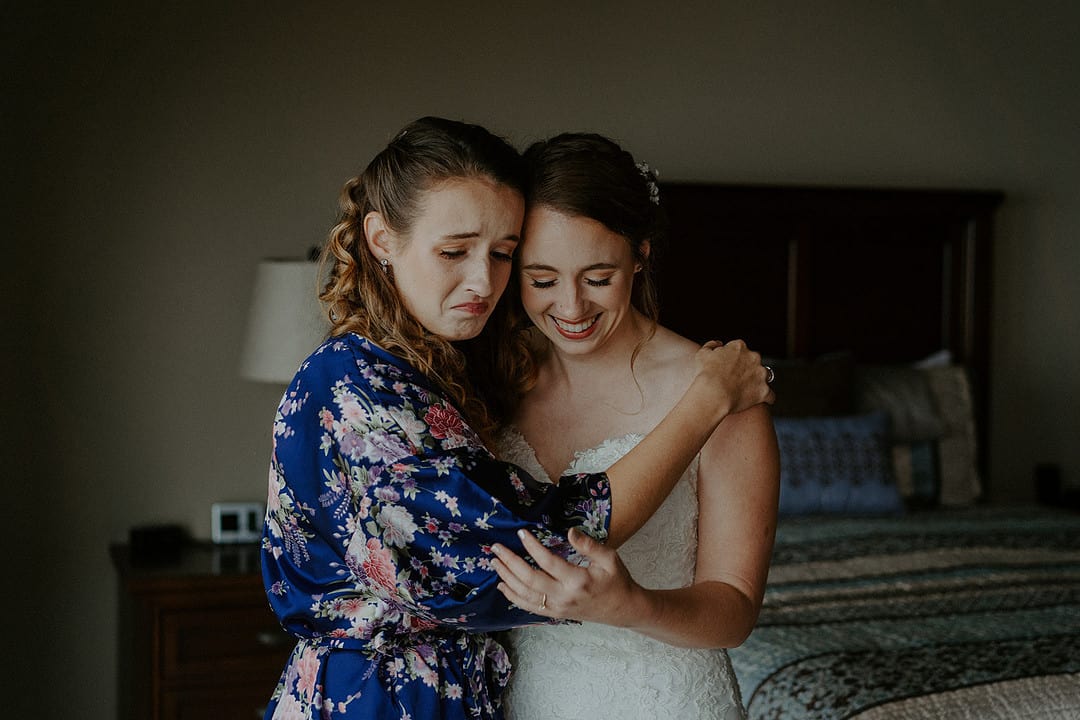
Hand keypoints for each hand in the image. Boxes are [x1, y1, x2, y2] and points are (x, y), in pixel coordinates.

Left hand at [491, 528, 645, 624]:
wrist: (623, 610)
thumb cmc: (617, 581)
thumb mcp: (610, 558)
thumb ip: (589, 545)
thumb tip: (570, 531)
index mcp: (577, 581)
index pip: (548, 562)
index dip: (532, 547)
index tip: (521, 533)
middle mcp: (564, 597)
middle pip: (529, 580)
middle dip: (510, 562)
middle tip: (496, 548)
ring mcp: (557, 608)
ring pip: (525, 595)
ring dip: (507, 578)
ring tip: (494, 562)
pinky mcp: (555, 614)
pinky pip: (529, 607)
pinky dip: (513, 596)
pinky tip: (503, 585)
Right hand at [693, 339, 774, 418]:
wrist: (712, 393)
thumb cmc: (705, 373)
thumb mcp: (702, 354)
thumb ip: (711, 345)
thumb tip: (718, 343)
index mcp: (739, 347)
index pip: (740, 349)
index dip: (732, 358)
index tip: (727, 367)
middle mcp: (753, 357)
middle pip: (753, 361)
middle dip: (747, 368)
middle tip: (735, 379)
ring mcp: (761, 374)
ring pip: (764, 376)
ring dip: (757, 381)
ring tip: (746, 391)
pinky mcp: (764, 391)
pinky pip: (770, 395)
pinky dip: (766, 398)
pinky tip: (760, 401)